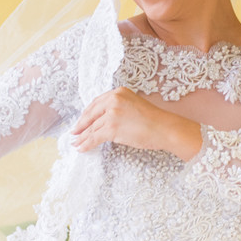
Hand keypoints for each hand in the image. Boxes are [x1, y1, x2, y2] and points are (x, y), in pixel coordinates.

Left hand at [71, 86, 201, 158]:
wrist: (165, 128)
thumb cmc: (155, 121)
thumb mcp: (135, 106)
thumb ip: (120, 108)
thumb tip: (105, 120)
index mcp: (118, 92)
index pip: (97, 103)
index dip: (87, 113)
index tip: (82, 120)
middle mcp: (113, 100)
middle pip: (91, 114)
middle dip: (81, 125)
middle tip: (75, 132)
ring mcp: (111, 114)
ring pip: (92, 127)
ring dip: (83, 137)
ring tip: (77, 143)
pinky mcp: (111, 128)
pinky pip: (94, 137)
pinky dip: (86, 144)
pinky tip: (82, 147)